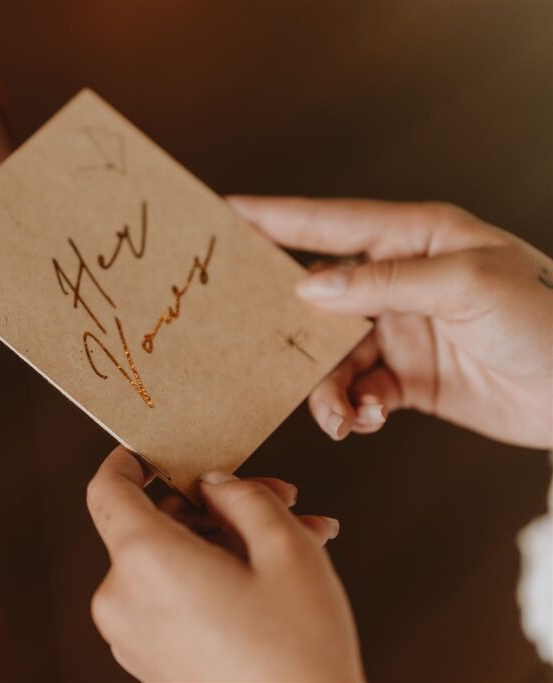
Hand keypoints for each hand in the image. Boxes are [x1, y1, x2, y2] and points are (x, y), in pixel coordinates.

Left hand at [87, 447, 363, 682]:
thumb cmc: (299, 651)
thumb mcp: (286, 549)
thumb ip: (242, 497)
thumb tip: (212, 485)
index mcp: (142, 561)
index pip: (107, 489)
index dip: (129, 460)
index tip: (158, 450)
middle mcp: (121, 600)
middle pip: (152, 524)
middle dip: (214, 505)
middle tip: (277, 496)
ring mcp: (132, 638)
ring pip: (170, 563)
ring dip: (226, 542)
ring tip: (297, 538)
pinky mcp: (149, 663)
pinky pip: (170, 600)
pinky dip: (212, 579)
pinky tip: (273, 580)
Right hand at [229, 198, 552, 447]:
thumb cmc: (548, 319)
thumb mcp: (467, 286)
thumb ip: (384, 283)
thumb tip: (310, 288)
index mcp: (414, 238)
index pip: (328, 224)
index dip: (274, 219)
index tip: (224, 215)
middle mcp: (400, 281)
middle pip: (318, 297)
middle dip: (287, 326)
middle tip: (253, 345)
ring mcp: (402, 331)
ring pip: (332, 356)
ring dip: (327, 388)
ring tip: (341, 416)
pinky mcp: (410, 379)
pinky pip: (359, 391)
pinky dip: (356, 408)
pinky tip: (369, 420)